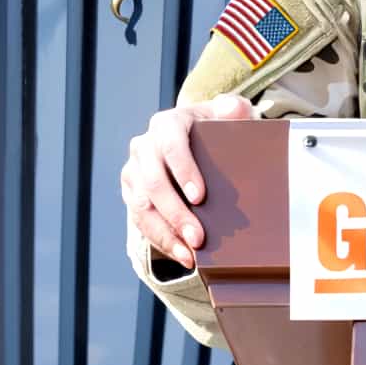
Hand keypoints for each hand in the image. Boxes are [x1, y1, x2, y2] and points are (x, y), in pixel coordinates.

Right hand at [122, 92, 257, 266]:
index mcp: (167, 124)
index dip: (183, 170)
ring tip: (189, 254)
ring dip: (166, 233)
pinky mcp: (131, 194)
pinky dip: (161, 241)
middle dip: (176, 213)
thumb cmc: (216, 130)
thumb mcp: (229, 115)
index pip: (170, 145)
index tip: (200, 197)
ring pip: (142, 207)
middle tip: (199, 237)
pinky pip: (140, 221)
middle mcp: (144, 146)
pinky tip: (181, 255)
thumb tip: (233, 109)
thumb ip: (234, 109)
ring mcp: (134, 172)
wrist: (195, 142)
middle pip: (153, 183)